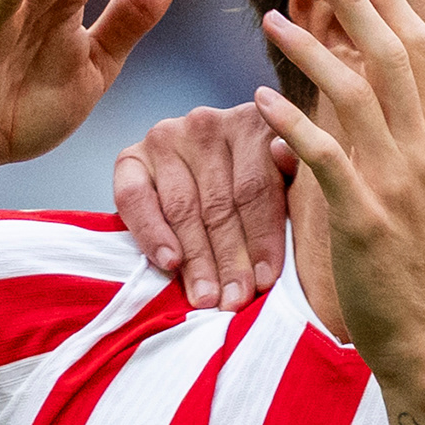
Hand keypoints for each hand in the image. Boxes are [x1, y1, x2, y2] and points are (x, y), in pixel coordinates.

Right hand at [114, 103, 292, 308]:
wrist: (213, 184)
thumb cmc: (262, 198)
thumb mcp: (288, 186)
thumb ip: (293, 177)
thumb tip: (286, 153)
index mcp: (254, 125)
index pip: (256, 188)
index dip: (262, 238)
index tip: (266, 281)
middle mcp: (207, 123)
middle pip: (219, 203)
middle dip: (229, 260)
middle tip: (235, 301)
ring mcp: (167, 137)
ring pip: (182, 208)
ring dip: (195, 259)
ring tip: (206, 298)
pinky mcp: (131, 157)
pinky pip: (135, 198)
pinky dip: (151, 233)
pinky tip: (169, 263)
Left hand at [252, 0, 424, 381]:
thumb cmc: (423, 278)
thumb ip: (400, 149)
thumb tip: (369, 106)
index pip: (423, 52)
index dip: (391, 2)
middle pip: (394, 54)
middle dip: (356, 0)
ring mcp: (399, 185)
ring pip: (356, 93)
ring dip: (311, 48)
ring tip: (271, 18)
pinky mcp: (365, 219)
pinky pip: (323, 155)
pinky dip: (291, 120)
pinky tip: (259, 98)